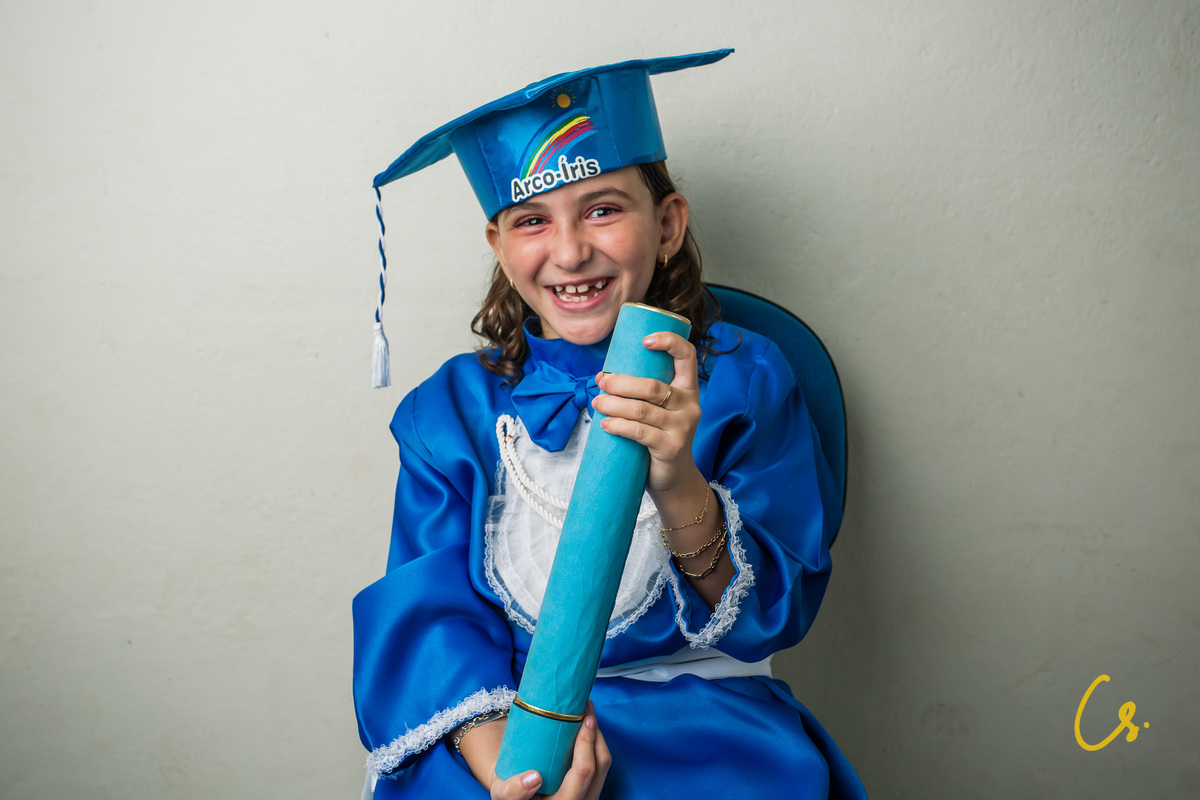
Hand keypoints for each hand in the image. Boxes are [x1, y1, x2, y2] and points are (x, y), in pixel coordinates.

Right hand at [487, 703, 610, 799]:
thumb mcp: (502, 792)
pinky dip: (595, 742)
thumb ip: (512, 791)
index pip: (582, 775)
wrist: (515, 791)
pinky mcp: (589, 787)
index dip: (584, 748)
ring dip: (597, 735)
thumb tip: (534, 778)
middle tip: (585, 708)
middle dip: (593, 733)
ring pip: (603, 764)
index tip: (581, 722)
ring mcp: (587, 795)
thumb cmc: (509, 790)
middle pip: (597, 766)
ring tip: (587, 712)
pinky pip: (600, 763)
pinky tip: (586, 726)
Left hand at [592, 331, 700, 497]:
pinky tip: (605, 424)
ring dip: (614, 404)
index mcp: (688, 389)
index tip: (644, 340)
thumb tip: (603, 376)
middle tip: (601, 382)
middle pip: (651, 386)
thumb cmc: (659, 437)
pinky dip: (618, 425)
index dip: (669, 342)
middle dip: (621, 382)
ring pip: (642, 409)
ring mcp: (683, 427)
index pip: (687, 356)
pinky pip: (640, 432)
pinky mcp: (671, 447)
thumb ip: (643, 394)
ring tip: (597, 402)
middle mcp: (690, 405)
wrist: (673, 478)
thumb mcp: (659, 411)